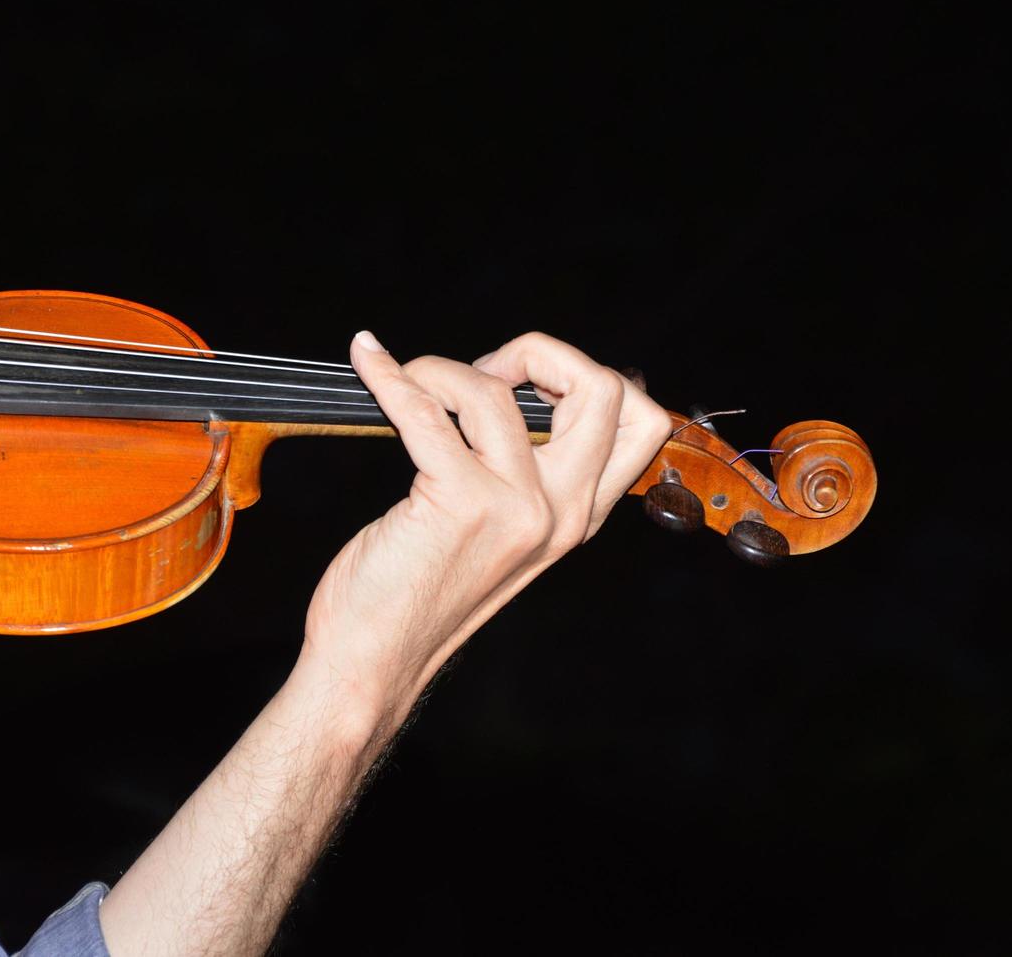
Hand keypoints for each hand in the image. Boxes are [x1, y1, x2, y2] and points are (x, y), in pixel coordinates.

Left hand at [301, 331, 670, 722]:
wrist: (373, 660)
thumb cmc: (418, 593)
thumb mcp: (499, 532)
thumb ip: (523, 474)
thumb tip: (510, 388)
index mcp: (578, 516)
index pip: (641, 425)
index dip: (588, 377)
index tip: (524, 384)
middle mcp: (561, 512)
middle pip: (605, 390)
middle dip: (543, 352)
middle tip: (485, 371)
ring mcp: (516, 508)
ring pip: (500, 391)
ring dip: (443, 369)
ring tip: (412, 383)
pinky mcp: (460, 503)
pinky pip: (429, 409)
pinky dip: (393, 377)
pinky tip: (370, 366)